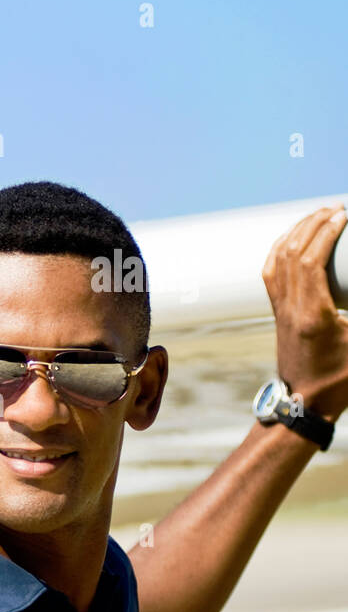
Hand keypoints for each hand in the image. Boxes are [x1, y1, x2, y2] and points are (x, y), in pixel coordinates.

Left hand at [260, 203, 347, 421]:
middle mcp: (289, 308)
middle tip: (335, 208)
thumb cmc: (340, 380)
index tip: (344, 214)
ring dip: (295, 233)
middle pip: (291, 254)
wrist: (303, 404)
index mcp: (312, 314)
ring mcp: (279, 311)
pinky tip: (294, 241)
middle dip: (311, 224)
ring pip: (277, 261)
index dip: (325, 232)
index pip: (310, 261)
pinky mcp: (276, 314)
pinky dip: (280, 250)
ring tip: (318, 216)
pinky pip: (271, 274)